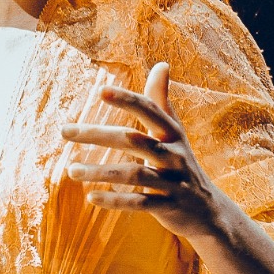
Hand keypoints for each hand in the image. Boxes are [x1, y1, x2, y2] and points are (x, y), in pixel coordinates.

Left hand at [61, 62, 225, 242]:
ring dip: (100, 172)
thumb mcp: (174, 132)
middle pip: (134, 140)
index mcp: (172, 133)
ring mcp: (173, 182)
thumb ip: (161, 100)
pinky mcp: (168, 207)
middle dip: (98, 134)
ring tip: (71, 170)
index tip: (101, 91)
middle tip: (64, 131)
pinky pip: (140, 203)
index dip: (127, 99)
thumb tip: (161, 63)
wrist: (209, 210)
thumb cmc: (181, 163)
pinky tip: (91, 197)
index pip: (149, 110)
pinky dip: (115, 201)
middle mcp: (174, 155)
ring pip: (134, 174)